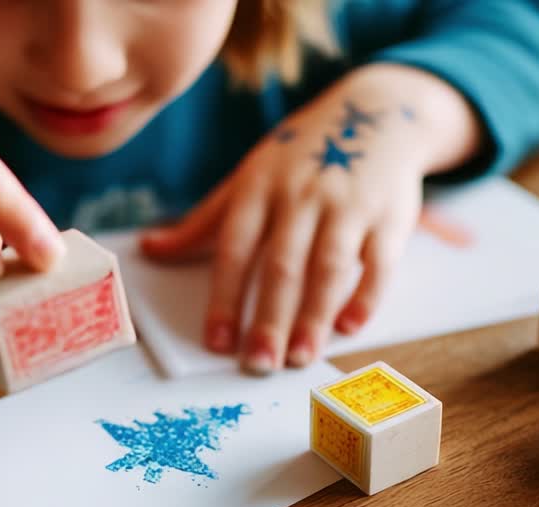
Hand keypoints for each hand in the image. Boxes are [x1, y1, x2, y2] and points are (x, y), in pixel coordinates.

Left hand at [141, 64, 479, 371]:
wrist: (377, 109)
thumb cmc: (300, 155)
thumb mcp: (249, 177)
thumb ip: (204, 221)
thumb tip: (150, 249)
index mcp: (259, 189)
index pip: (236, 249)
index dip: (225, 297)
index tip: (218, 342)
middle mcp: (301, 196)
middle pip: (282, 266)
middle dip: (270, 320)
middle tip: (258, 365)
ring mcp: (348, 205)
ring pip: (328, 267)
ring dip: (314, 316)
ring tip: (301, 358)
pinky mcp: (389, 216)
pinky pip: (379, 262)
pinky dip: (366, 295)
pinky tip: (350, 327)